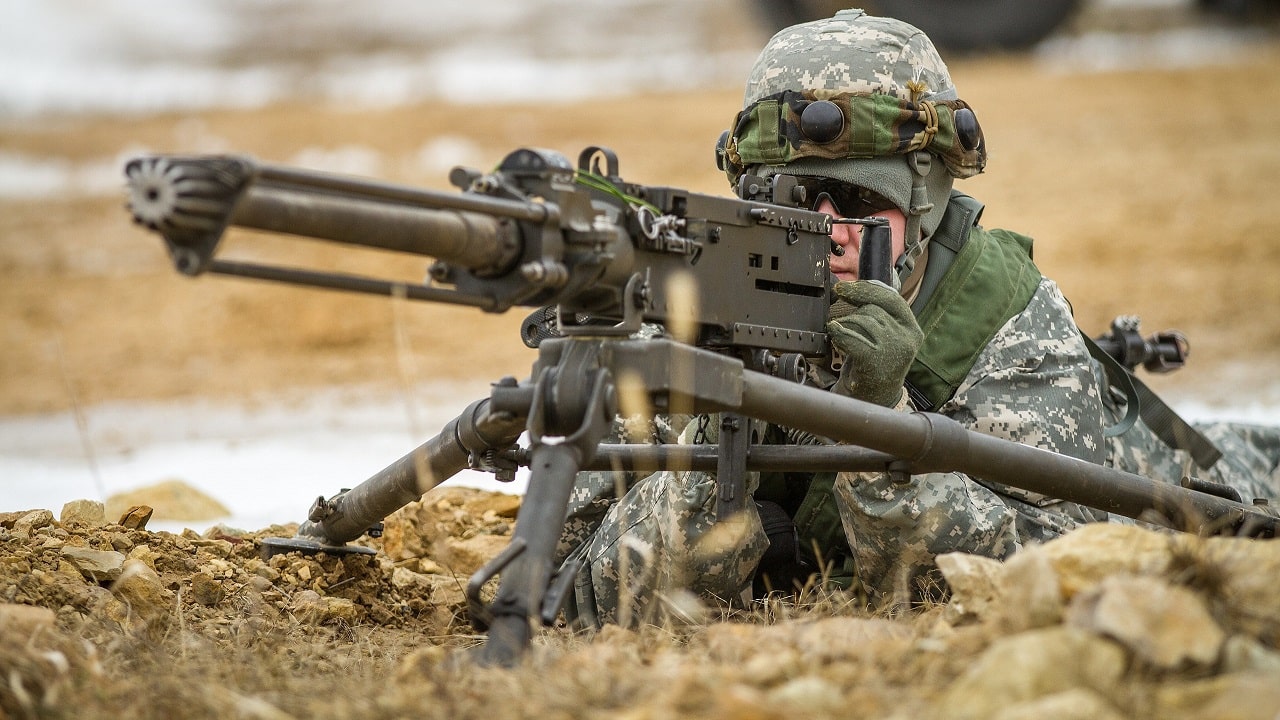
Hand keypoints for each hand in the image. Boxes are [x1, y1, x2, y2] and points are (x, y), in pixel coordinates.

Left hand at [826, 280, 922, 406]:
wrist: (873, 400)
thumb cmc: (876, 365)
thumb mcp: (887, 337)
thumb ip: (880, 314)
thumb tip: (860, 287)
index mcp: (912, 329)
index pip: (891, 298)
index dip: (866, 289)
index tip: (845, 287)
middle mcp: (907, 338)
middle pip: (873, 309)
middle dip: (853, 311)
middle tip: (840, 316)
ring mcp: (893, 349)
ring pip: (861, 320)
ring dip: (846, 325)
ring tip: (843, 338)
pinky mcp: (876, 360)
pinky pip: (852, 336)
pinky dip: (839, 333)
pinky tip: (835, 333)